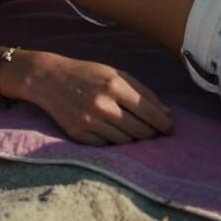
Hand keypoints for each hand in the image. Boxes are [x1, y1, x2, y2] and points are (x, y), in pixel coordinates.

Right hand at [14, 51, 174, 145]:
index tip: (172, 128)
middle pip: (139, 130)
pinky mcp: (79, 135)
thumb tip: (167, 113)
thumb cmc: (87, 74)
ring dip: (134, 138)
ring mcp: (90, 121)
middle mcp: (103, 104)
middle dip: (152, 133)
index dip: (163, 123)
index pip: (148, 111)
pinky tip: (114, 132)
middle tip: (156, 132)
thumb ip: (142, 92)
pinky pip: (108, 146)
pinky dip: (115, 142)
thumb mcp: (115, 73)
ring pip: (125, 141)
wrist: (49, 79)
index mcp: (114, 84)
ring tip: (135, 131)